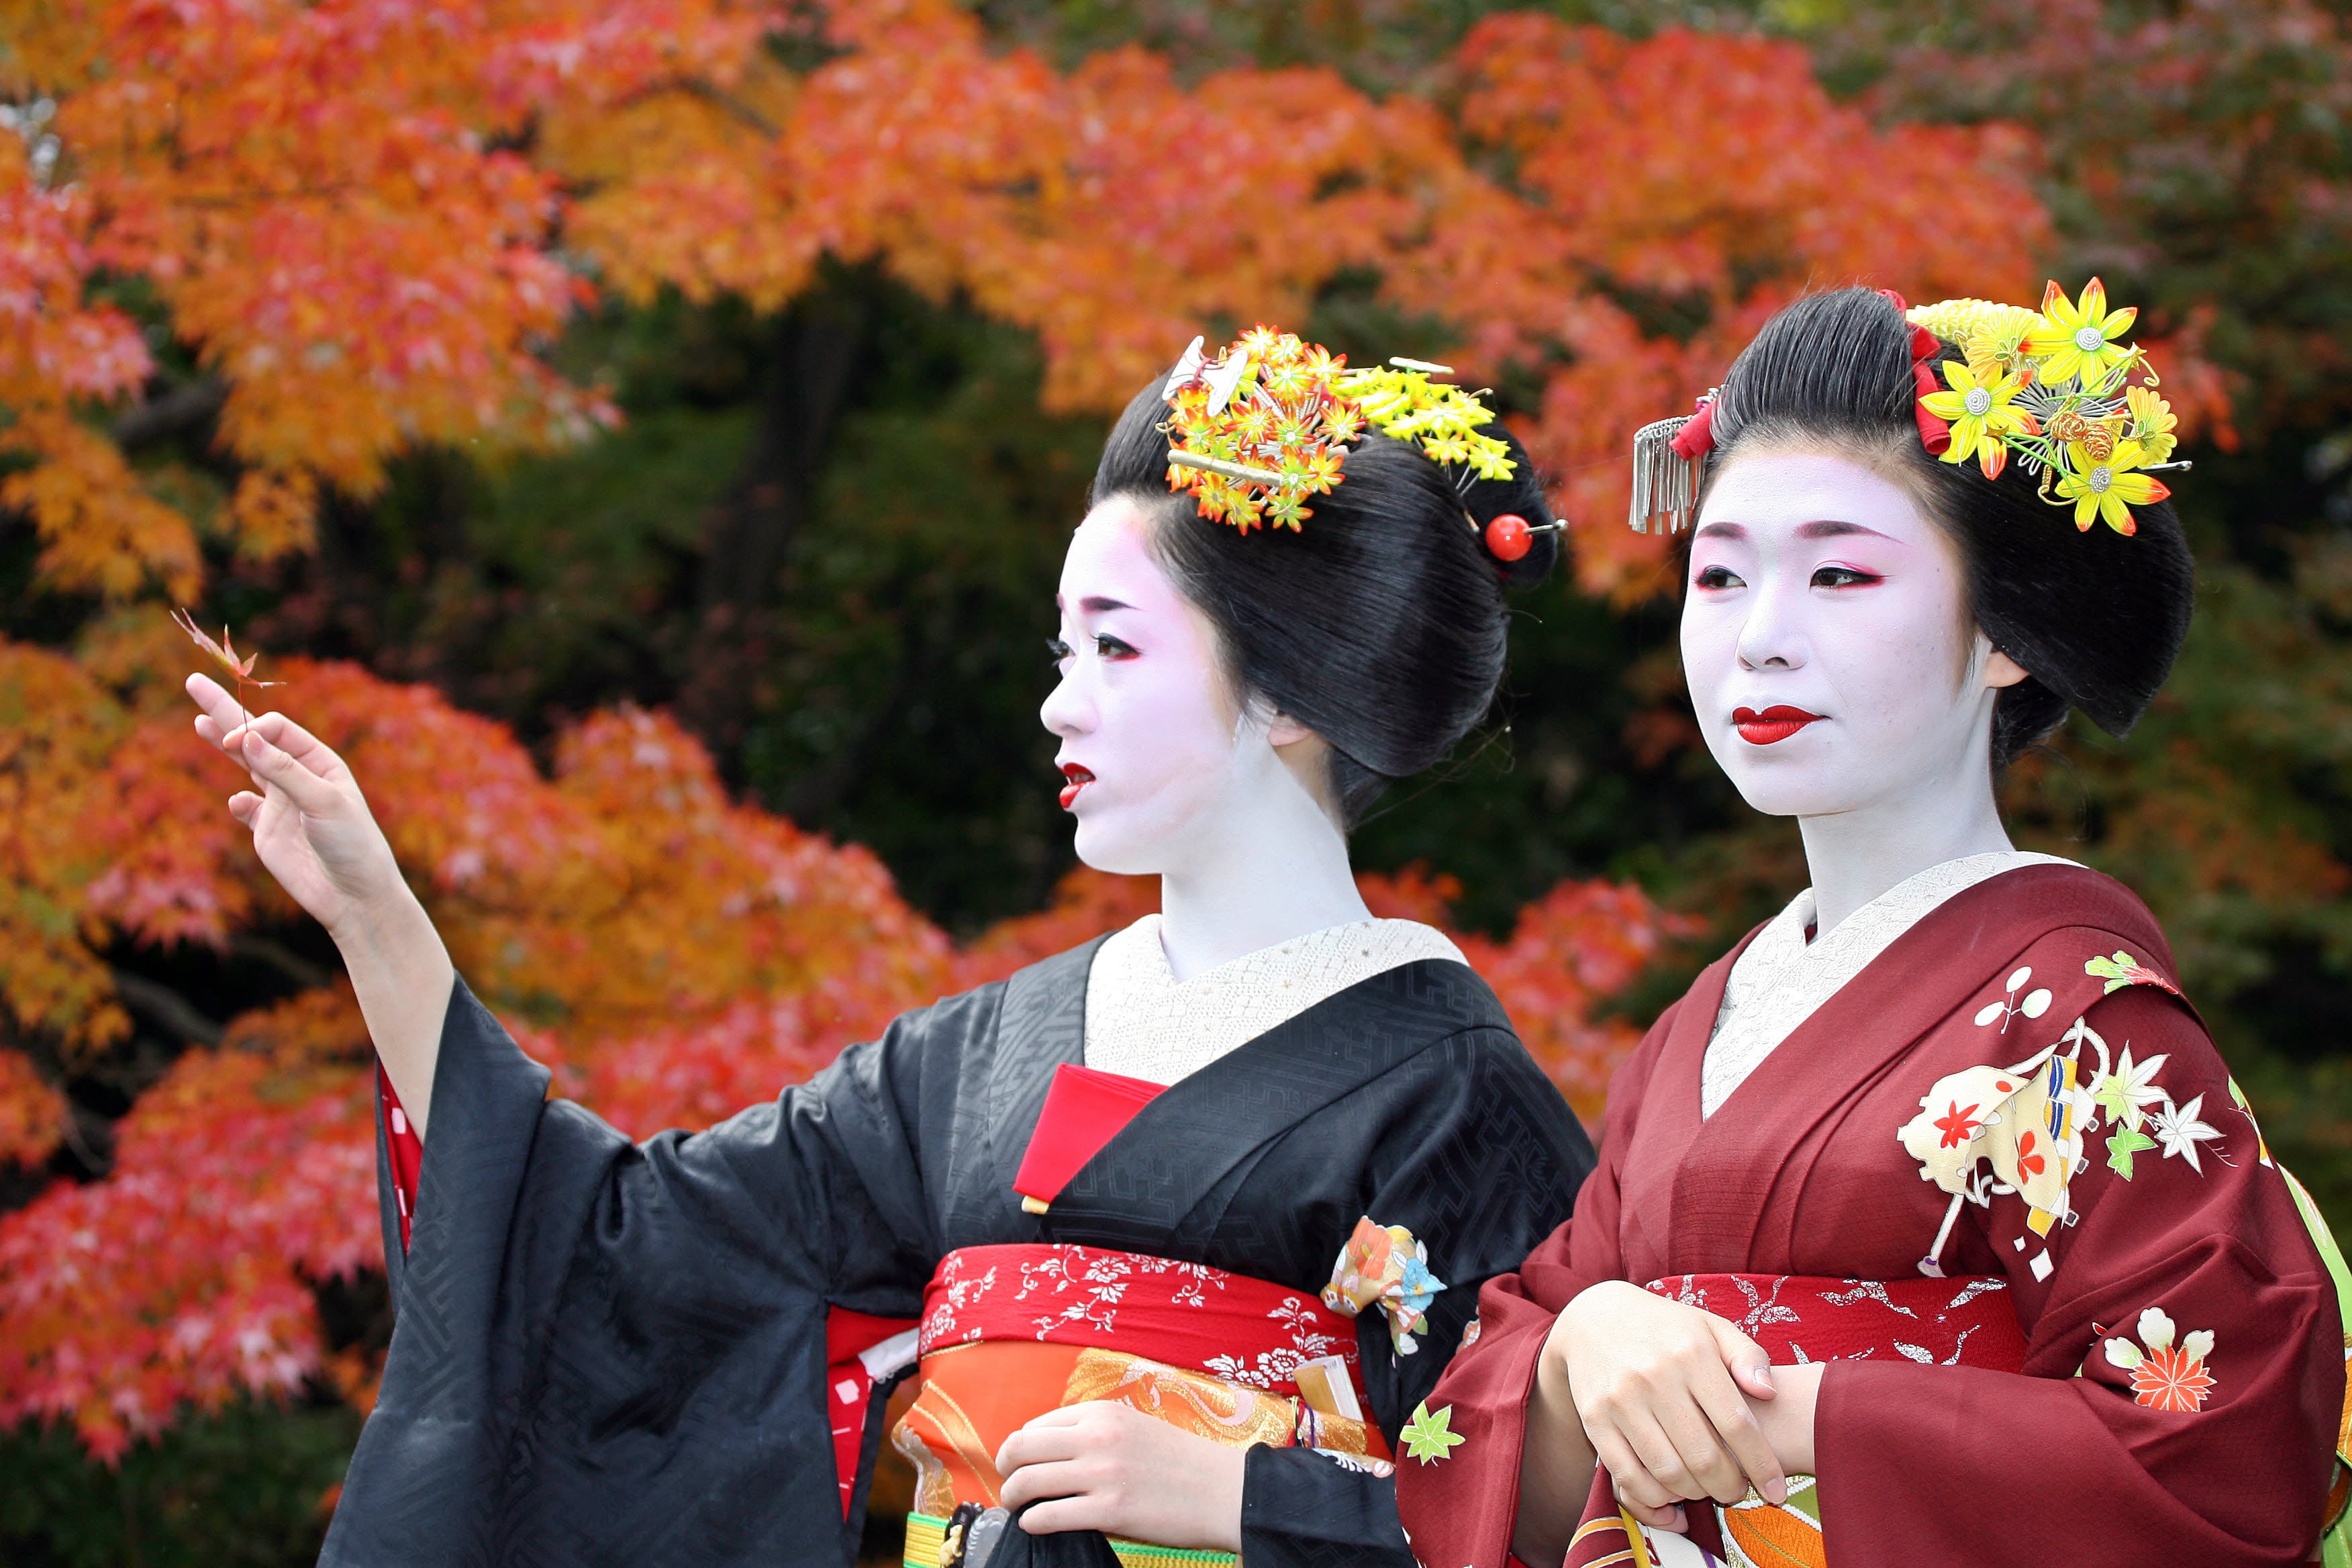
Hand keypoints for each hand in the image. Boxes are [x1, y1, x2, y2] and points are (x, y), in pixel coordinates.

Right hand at [186, 673, 405, 940]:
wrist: (355, 897)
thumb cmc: (352, 845)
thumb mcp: (323, 802)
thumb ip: (284, 771)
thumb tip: (245, 737)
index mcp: (320, 762)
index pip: (276, 730)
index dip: (250, 730)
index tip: (233, 743)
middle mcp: (299, 778)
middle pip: (254, 737)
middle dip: (225, 712)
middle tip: (194, 682)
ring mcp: (281, 804)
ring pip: (246, 766)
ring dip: (223, 744)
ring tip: (199, 720)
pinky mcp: (268, 832)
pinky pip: (246, 809)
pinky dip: (238, 804)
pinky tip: (239, 804)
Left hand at [995, 1402, 1244, 1550]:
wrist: (1223, 1491)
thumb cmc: (1179, 1462)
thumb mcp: (1134, 1428)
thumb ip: (1094, 1432)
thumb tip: (1048, 1450)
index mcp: (1102, 1413)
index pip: (1036, 1426)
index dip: (1020, 1448)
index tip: (1020, 1463)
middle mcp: (1097, 1437)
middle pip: (1021, 1448)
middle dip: (1005, 1469)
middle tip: (1009, 1486)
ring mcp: (1102, 1474)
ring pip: (1027, 1482)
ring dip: (1012, 1498)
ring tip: (1017, 1507)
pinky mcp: (1110, 1511)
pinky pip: (1049, 1516)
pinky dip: (1032, 1522)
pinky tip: (1036, 1524)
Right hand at [1550, 1280, 1786, 1528]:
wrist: (1596, 1318)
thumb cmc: (1667, 1329)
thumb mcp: (1712, 1327)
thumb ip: (1748, 1357)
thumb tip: (1769, 1392)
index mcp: (1692, 1353)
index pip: (1736, 1423)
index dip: (1761, 1464)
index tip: (1776, 1490)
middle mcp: (1655, 1376)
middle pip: (1704, 1456)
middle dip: (1728, 1486)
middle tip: (1737, 1491)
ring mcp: (1621, 1400)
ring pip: (1668, 1471)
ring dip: (1694, 1493)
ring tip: (1705, 1488)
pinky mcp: (1595, 1419)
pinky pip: (1628, 1475)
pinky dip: (1653, 1496)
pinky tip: (1668, 1494)